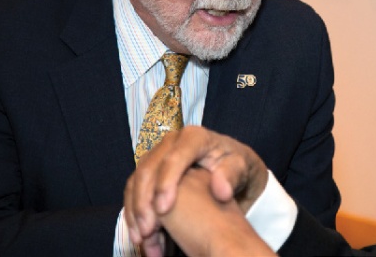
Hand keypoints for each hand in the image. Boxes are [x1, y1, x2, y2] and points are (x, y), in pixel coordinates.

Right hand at [124, 126, 268, 247]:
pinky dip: (133, 211)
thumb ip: (232, 175)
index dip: (165, 183)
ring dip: (135, 210)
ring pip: (137, 180)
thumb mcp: (242, 168)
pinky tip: (139, 233)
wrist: (233, 170)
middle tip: (147, 231)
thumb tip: (220, 189)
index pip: (174, 158)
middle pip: (148, 168)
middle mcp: (172, 142)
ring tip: (140, 237)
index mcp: (195, 137)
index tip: (163, 210)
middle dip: (144, 201)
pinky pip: (134, 189)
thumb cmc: (238, 167)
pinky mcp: (152, 170)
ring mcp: (159, 155)